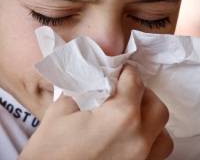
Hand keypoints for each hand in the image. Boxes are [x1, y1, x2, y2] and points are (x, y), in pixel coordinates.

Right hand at [18, 65, 172, 159]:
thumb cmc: (50, 152)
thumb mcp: (59, 113)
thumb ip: (81, 92)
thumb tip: (92, 84)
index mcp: (119, 118)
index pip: (134, 83)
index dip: (129, 71)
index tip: (123, 69)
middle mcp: (138, 140)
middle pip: (156, 106)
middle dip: (143, 93)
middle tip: (126, 91)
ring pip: (163, 133)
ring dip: (150, 118)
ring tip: (132, 114)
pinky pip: (156, 152)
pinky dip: (150, 139)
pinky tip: (131, 136)